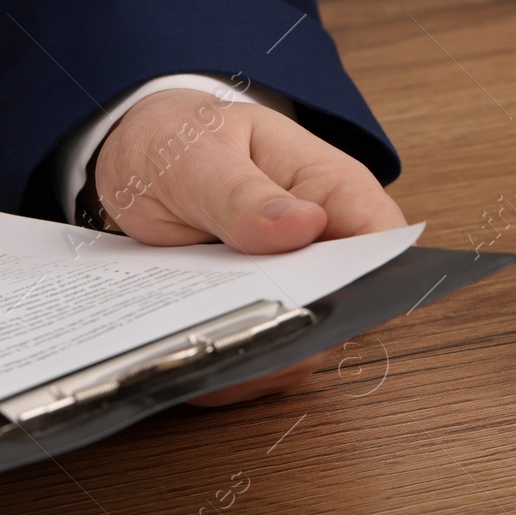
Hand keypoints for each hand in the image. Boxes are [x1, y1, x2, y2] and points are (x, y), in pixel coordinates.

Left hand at [88, 88, 405, 405]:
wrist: (133, 161)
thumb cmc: (178, 144)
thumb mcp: (196, 157)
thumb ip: (241, 192)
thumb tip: (302, 225)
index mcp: (328, 188)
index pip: (381, 240)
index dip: (369, 280)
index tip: (323, 304)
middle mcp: (320, 246)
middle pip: (345, 308)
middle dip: (303, 333)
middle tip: (251, 342)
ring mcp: (288, 288)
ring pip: (301, 347)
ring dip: (260, 361)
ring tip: (212, 360)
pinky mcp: (253, 318)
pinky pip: (255, 360)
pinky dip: (225, 370)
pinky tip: (191, 366)